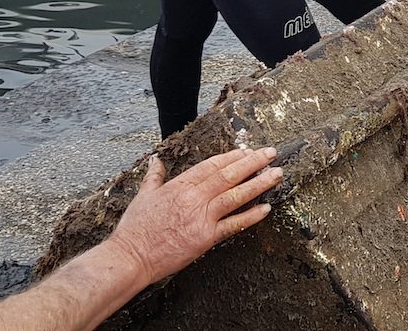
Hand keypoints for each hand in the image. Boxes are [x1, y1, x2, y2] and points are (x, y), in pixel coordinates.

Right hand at [108, 147, 281, 283]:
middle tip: (270, 154)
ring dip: (259, 184)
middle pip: (229, 175)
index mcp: (180, 185)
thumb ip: (154, 177)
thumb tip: (156, 162)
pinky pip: (234, 225)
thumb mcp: (143, 195)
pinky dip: (251, 216)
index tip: (247, 150)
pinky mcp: (206, 238)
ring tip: (276, 174)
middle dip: (253, 163)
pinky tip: (265, 208)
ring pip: (236, 196)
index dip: (232, 156)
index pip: (212, 165)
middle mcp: (194, 198)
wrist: (131, 257)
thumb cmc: (135, 228)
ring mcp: (202, 218)